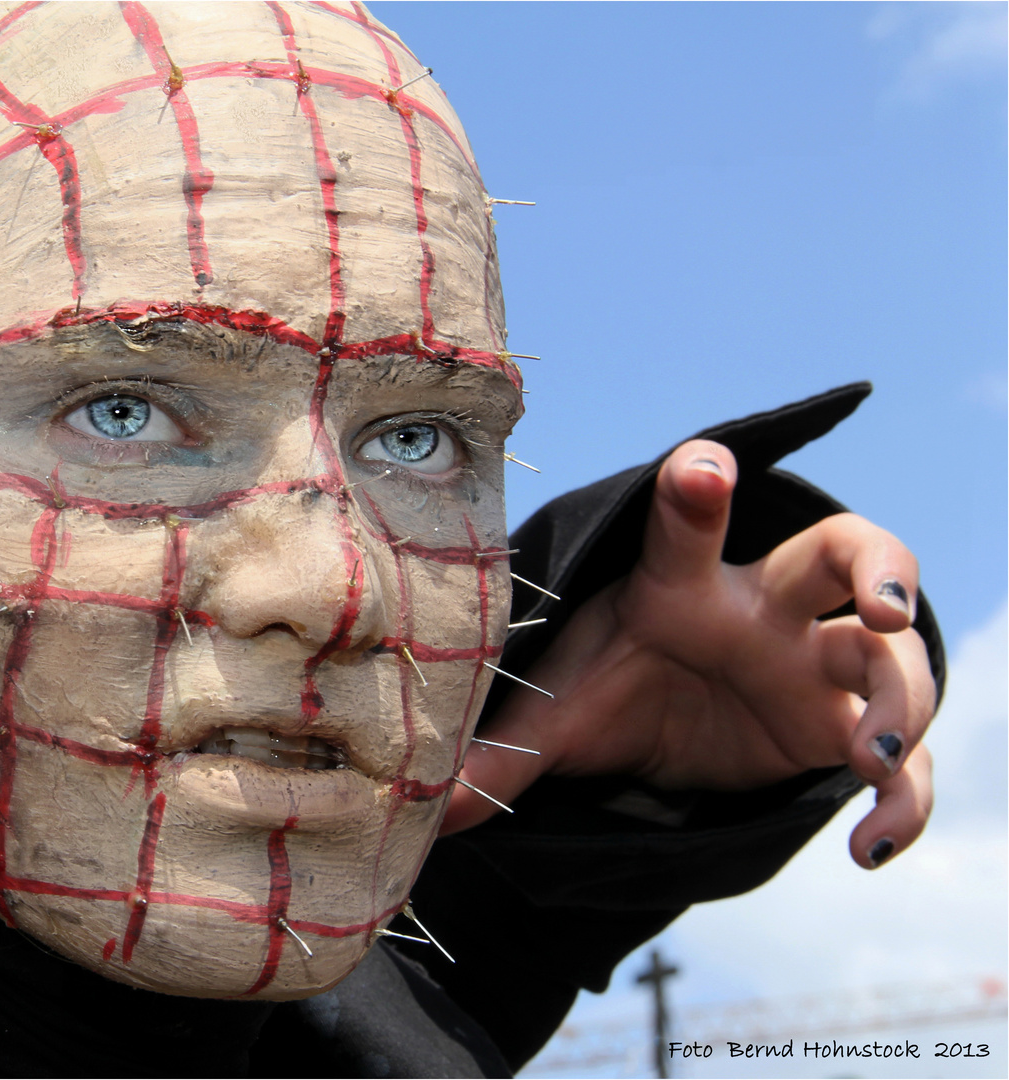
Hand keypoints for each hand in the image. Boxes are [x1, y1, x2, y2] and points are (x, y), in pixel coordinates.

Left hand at [441, 439, 936, 868]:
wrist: (660, 733)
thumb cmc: (612, 687)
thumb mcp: (556, 716)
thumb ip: (501, 754)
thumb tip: (430, 811)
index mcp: (680, 585)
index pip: (690, 526)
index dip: (699, 490)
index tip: (704, 466)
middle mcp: (763, 610)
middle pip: (848, 552)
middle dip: (879, 570)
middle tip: (880, 609)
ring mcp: (815, 668)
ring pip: (895, 657)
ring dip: (900, 699)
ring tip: (865, 753)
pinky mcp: (840, 731)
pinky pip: (904, 761)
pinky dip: (903, 801)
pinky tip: (870, 846)